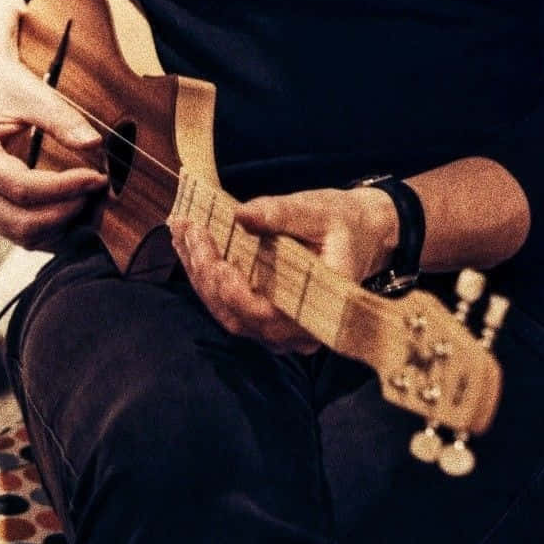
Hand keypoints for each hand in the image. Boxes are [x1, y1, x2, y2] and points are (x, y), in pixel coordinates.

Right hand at [0, 50, 106, 247]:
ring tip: (92, 201)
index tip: (97, 177)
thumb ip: (61, 118)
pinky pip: (19, 230)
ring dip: (60, 226)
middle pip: (20, 222)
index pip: (22, 188)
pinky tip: (76, 208)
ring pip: (20, 234)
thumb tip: (94, 144)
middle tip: (99, 191)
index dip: (65, 188)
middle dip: (66, 212)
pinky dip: (50, 227)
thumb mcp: (30, 92)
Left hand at [169, 184, 398, 351]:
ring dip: (199, 274)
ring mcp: (279, 330)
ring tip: (182, 233)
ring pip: (226, 313)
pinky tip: (192, 246)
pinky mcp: (266, 318)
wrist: (361, 235)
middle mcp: (297, 332)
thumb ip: (282, 214)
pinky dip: (208, 277)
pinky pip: (230, 306)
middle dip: (204, 272)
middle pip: (235, 315)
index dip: (228, 286)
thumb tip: (241, 214)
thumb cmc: (343, 224)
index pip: (261, 313)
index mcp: (318, 309)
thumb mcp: (319, 211)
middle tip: (186, 228)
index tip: (207, 246)